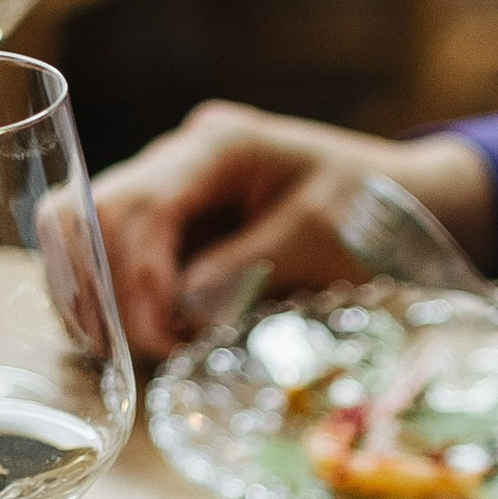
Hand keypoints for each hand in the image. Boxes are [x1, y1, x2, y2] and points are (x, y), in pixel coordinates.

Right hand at [89, 102, 496, 361]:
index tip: (157, 342)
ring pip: (85, 235)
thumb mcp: (317, 241)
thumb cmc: (377, 211)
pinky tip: (142, 337)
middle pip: (87, 213)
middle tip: (133, 353)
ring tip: (137, 351)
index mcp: (218, 145)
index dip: (134, 281)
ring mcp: (170, 187)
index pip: (139, 207)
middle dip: (99, 289)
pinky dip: (115, 300)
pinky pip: (113, 257)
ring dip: (98, 298)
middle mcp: (179, 156)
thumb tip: (174, 315)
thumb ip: (243, 270)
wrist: (412, 200)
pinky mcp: (172, 224)